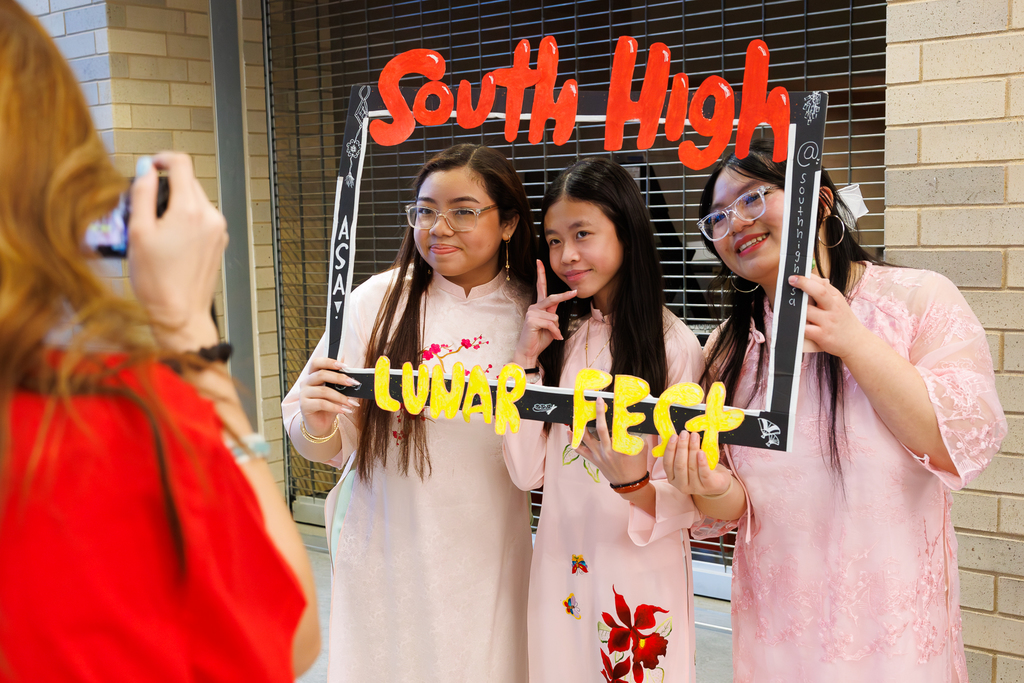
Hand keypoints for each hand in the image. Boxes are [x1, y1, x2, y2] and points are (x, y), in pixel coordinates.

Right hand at [128, 152, 225, 351]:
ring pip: (195, 201)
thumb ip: (141, 194)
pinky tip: (170, 242)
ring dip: (175, 205)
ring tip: (155, 230)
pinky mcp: (219, 242)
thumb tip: (145, 170)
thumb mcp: (138, 232)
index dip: (162, 159)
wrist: (180, 314)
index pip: (182, 164)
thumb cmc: (158, 281)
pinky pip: (201, 219)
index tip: (150, 166)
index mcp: (190, 210)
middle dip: (166, 187)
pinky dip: (185, 221)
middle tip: (144, 207)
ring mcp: (219, 230)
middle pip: (188, 183)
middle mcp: (210, 217)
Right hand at [298, 358, 360, 436]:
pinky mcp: (304, 406)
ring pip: (324, 391)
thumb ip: (341, 382)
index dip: (329, 362)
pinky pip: (322, 404)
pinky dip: (335, 407)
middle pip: (321, 375)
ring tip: (352, 403)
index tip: (344, 365)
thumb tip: (351, 372)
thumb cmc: (329, 405)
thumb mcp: (336, 392)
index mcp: (313, 375)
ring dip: (341, 397)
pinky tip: (344, 410)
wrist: (321, 424)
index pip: (317, 362)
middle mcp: (306, 382)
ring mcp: (303, 394)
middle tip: (353, 383)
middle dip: (339, 378)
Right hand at [512, 260, 575, 366]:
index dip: (541, 274)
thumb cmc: (540, 338)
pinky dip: (555, 332)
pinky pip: (551, 323)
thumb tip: (557, 316)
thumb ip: (554, 316)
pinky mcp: (532, 319)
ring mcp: (532, 312)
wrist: (530, 351)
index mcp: (539, 306)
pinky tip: (553, 337)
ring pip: (554, 316)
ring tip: (553, 335)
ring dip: (557, 328)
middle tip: (575, 292)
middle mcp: (535, 306)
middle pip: (552, 298)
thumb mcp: (551, 325)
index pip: (541, 287)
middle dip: (564, 296)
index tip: (539, 261)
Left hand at [574, 397, 646, 485]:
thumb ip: (635, 434)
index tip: (610, 403)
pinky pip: (580, 450)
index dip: (612, 414)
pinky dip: (573, 441)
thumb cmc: (637, 465)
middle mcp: (608, 450)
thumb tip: (629, 420)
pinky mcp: (594, 460)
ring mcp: (599, 455)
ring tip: (578, 414)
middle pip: (600, 428)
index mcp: (621, 446)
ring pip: (586, 438)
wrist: (630, 484)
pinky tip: (569, 432)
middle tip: (597, 402)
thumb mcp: (640, 448)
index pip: (616, 425)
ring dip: (581, 425)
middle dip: (598, 413)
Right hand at [662, 431, 731, 496]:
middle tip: (684, 433)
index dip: (670, 449)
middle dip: (681, 447)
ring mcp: (695, 488)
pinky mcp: (709, 486)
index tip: (674, 436)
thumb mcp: (688, 462)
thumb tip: (678, 435)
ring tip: (694, 436)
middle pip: (679, 465)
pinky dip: (702, 462)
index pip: (667, 463)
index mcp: (673, 478)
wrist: (719, 481)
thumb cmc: (700, 468)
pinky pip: (704, 473)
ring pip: (692, 467)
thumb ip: (682, 452)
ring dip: (692, 449)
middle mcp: (682, 485)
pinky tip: (701, 452)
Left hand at [789, 273, 868, 358]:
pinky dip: (796, 326)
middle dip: (804, 284)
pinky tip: (789, 323)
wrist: (856, 342)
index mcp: (836, 298)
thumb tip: (808, 279)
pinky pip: (805, 329)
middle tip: (791, 280)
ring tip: (785, 305)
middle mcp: (833, 308)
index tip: (795, 274)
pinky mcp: (822, 335)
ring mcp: (828, 322)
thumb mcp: (838, 303)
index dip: (808, 277)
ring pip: (808, 311)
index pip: (822, 283)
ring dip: (796, 308)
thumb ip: (825, 293)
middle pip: (819, 292)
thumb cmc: (842, 321)